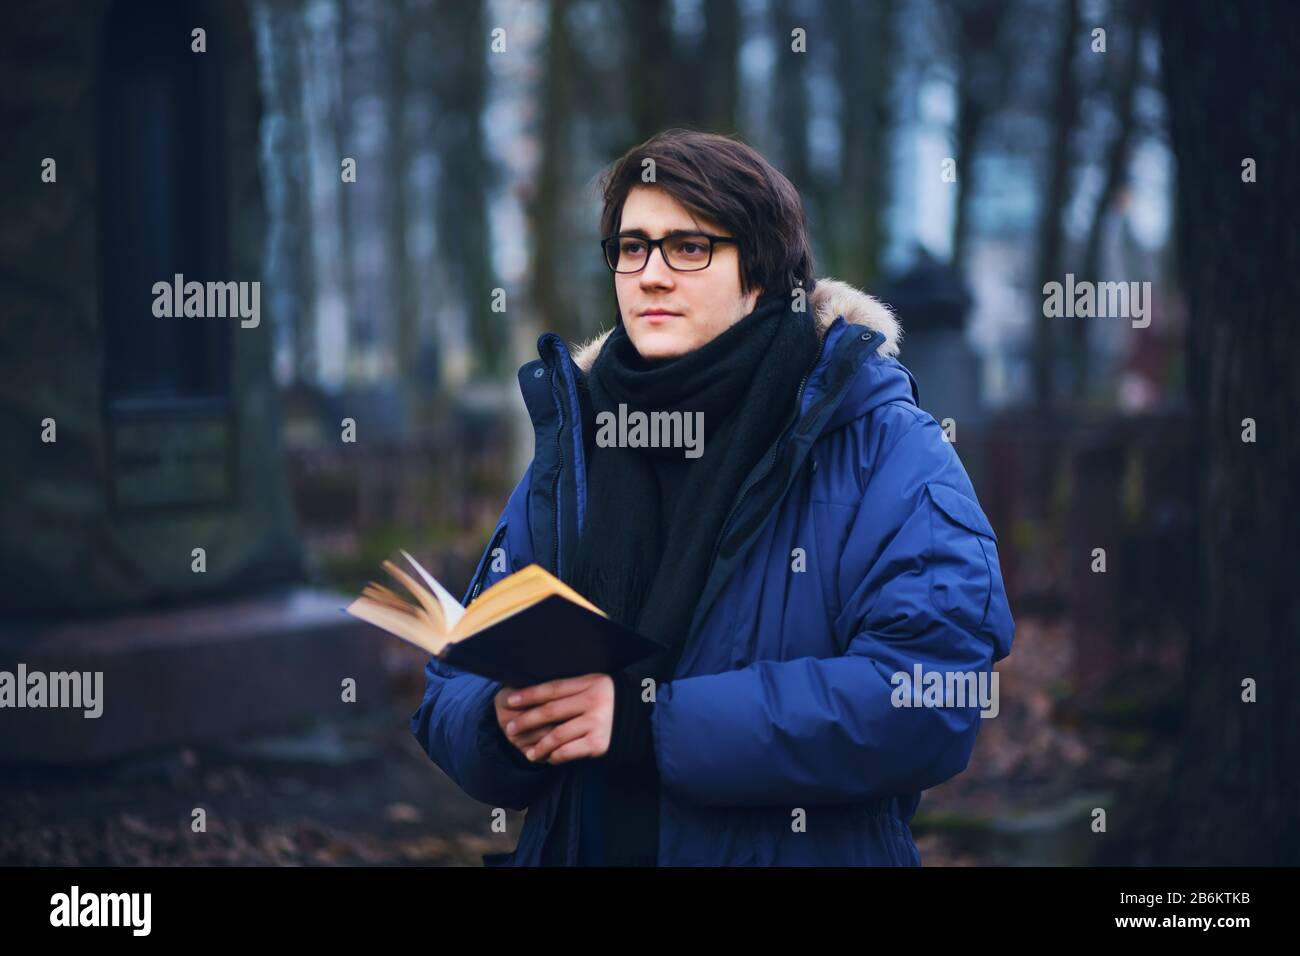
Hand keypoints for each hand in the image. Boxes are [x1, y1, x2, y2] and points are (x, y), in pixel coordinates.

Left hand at [495, 673, 614, 764]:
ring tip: (528, 752)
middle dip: (526, 720)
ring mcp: (596, 723)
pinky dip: (556, 756)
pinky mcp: (599, 743)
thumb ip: (573, 689)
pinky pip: (569, 751)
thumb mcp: (596, 685)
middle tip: (510, 728)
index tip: (511, 700)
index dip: (529, 694)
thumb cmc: (613, 701)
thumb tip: (537, 695)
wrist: (645, 718)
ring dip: (539, 745)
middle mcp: (592, 702)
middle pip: (550, 711)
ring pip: (557, 735)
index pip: (552, 689)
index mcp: (589, 683)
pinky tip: (549, 758)